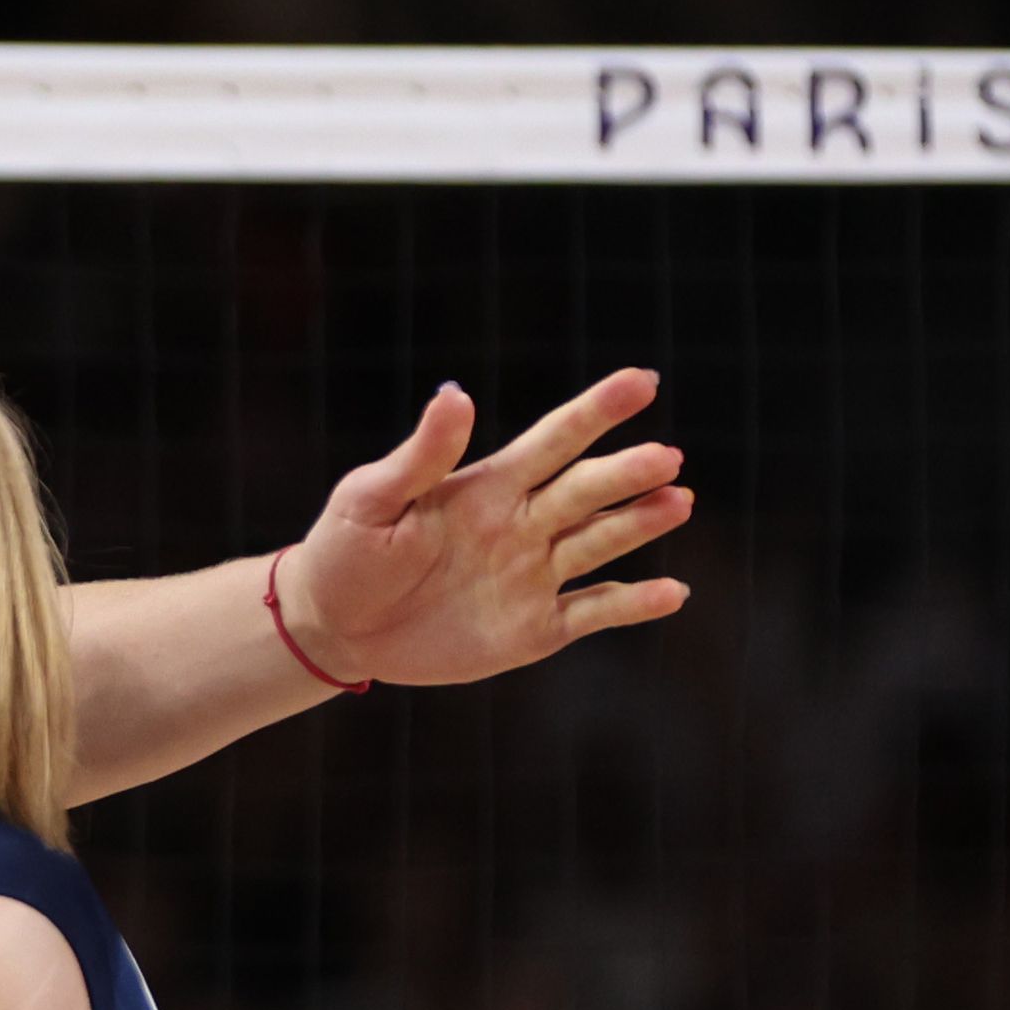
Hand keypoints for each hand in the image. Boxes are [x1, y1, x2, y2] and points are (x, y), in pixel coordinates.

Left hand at [279, 368, 692, 687]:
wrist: (331, 627)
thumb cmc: (345, 552)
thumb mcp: (370, 499)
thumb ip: (420, 455)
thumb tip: (456, 394)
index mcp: (487, 486)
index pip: (553, 439)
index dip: (597, 409)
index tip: (641, 381)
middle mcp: (522, 524)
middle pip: (585, 490)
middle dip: (626, 473)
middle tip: (665, 458)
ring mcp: (532, 575)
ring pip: (599, 542)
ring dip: (639, 524)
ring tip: (677, 502)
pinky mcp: (533, 628)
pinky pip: (593, 612)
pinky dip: (633, 605)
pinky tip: (672, 592)